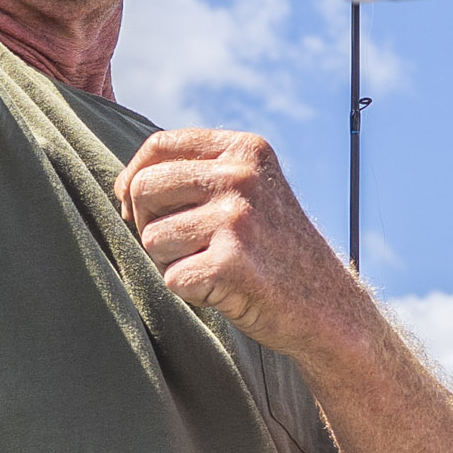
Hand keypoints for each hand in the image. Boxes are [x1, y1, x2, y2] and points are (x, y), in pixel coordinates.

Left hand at [116, 127, 367, 355]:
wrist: (327, 306)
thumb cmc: (273, 249)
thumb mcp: (250, 190)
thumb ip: (200, 173)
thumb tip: (126, 184)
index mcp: (245, 150)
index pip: (160, 145)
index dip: (134, 177)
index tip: (133, 207)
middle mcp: (242, 176)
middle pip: (144, 188)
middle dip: (147, 223)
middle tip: (183, 246)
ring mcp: (237, 219)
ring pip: (151, 238)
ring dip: (171, 262)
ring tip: (213, 266)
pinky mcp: (231, 263)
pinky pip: (171, 278)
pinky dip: (190, 292)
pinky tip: (224, 290)